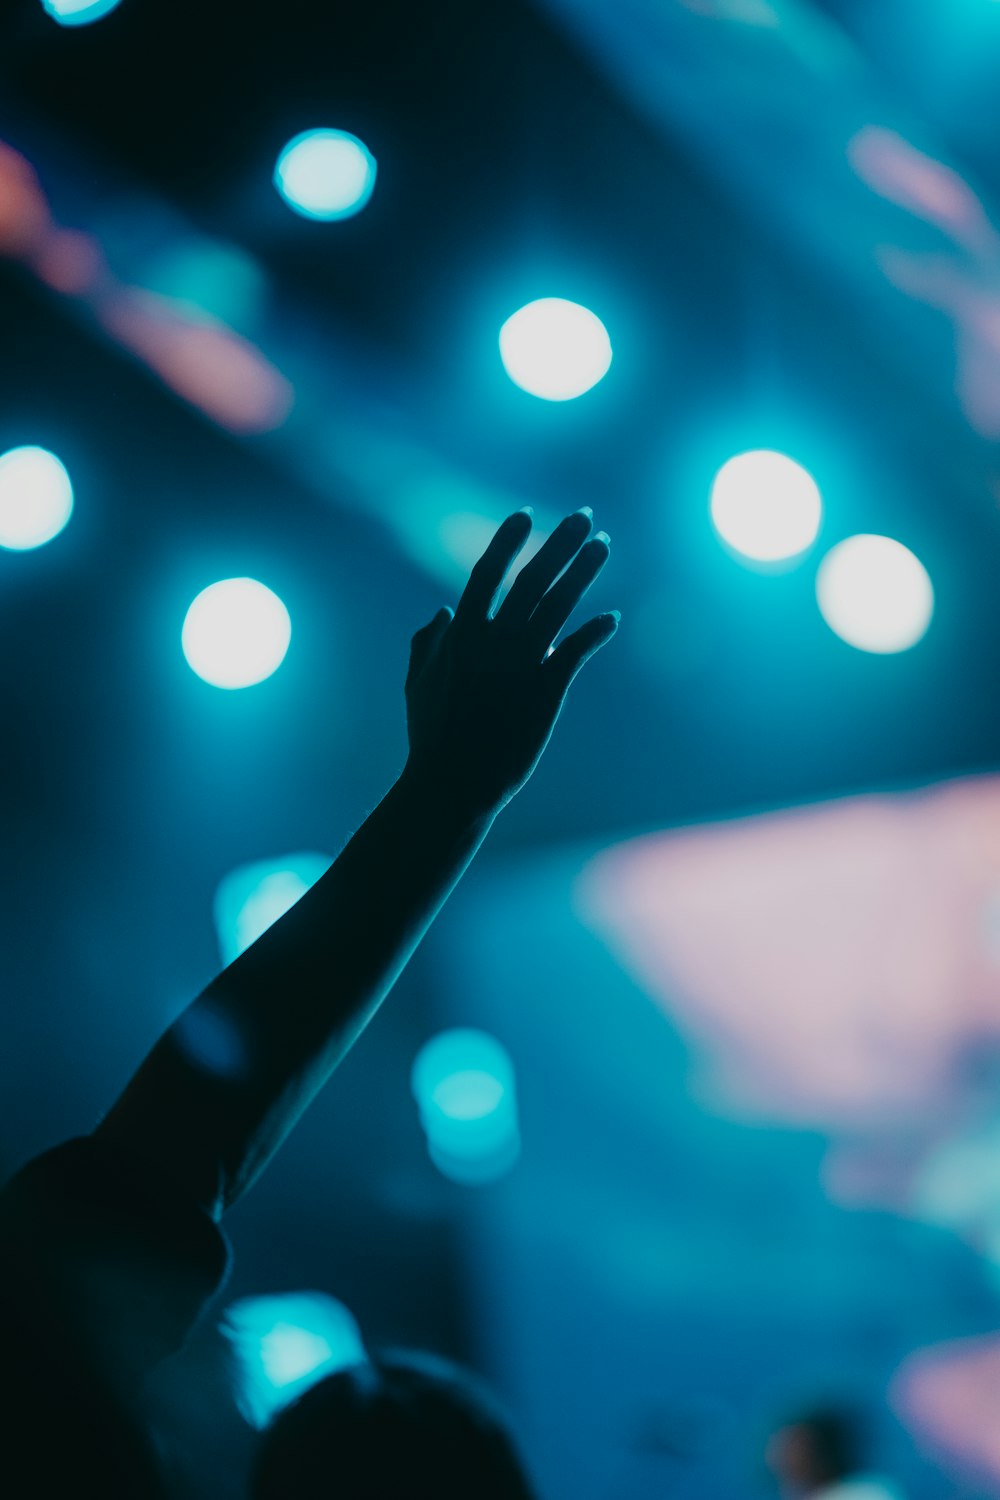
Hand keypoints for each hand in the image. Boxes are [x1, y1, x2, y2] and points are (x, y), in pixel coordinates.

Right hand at [403, 507, 618, 815]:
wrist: (453, 784)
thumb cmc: (432, 736)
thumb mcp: (417, 684)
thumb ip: (425, 642)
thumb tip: (442, 611)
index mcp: (460, 635)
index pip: (488, 573)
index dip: (508, 541)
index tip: (527, 514)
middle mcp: (492, 643)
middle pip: (532, 579)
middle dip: (560, 543)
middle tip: (584, 516)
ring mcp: (521, 666)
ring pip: (559, 606)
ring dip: (584, 572)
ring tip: (605, 545)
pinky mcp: (546, 693)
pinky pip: (576, 651)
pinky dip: (596, 631)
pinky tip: (612, 618)